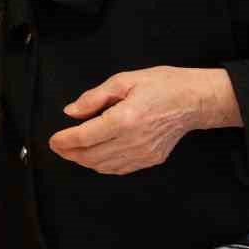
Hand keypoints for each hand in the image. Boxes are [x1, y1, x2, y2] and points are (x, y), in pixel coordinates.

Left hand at [49, 66, 237, 174]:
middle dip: (69, 153)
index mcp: (125, 118)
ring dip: (83, 161)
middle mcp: (133, 140)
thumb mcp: (125, 80)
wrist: (195, 100)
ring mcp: (143, 154)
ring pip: (103, 166)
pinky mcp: (151, 160)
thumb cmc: (163, 85)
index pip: (85, 137)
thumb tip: (71, 111)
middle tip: (58, 147)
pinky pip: (120, 168)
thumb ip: (94, 97)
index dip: (64, 140)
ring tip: (72, 152)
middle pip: (91, 156)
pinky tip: (94, 157)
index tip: (53, 140)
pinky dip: (102, 165)